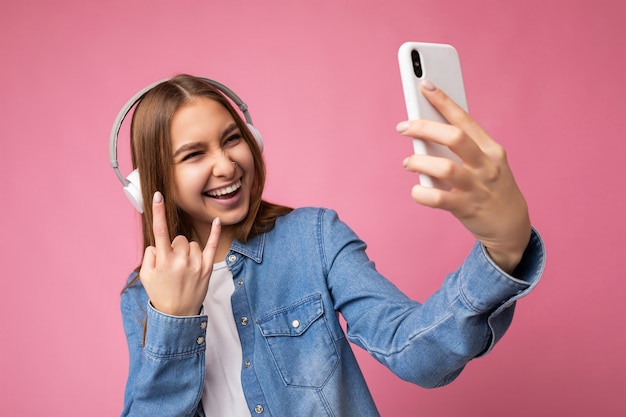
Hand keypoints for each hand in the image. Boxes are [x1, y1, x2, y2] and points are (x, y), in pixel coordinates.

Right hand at [139, 191, 220, 315]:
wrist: (177, 315)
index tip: (158, 195)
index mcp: (163, 260)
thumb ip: (150, 255)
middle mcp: (181, 260)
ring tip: (183, 269)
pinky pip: (212, 246)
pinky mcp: (207, 268)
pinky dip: (215, 233)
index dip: (158, 212)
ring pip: (191, 243)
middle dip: (174, 246)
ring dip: (187, 251)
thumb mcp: (145, 275)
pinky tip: (218, 221)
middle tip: (172, 264)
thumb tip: (159, 243)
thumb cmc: (160, 293)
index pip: (160, 231)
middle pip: (178, 238)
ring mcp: (196, 264)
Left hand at [397, 80, 530, 272]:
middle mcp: (485, 165)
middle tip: (403, 127)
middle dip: (424, 127)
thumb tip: (425, 137)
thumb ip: (461, 151)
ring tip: (407, 162)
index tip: (424, 85)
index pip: (464, 118)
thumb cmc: (490, 188)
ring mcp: (476, 187)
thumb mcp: (484, 164)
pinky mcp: (466, 208)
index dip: (443, 100)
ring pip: (444, 167)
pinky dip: (420, 192)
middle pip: (453, 137)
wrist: (511, 226)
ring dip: (418, 162)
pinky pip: (437, 198)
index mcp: (490, 149)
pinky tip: (416, 190)